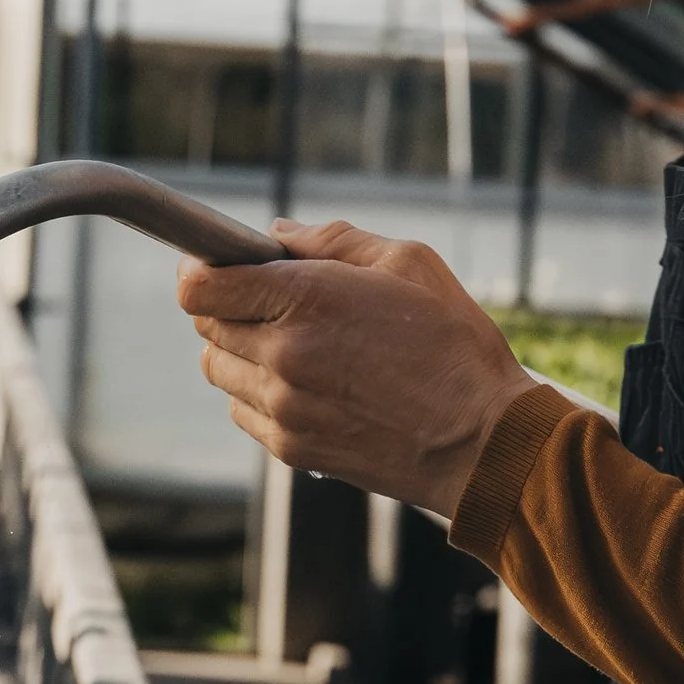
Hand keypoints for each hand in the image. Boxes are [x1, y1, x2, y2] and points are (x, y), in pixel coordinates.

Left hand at [176, 219, 535, 520]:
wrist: (483, 441)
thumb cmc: (456, 345)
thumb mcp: (410, 264)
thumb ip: (334, 239)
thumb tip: (277, 235)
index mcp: (308, 297)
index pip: (199, 287)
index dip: (199, 272)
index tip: (216, 267)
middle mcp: (285, 353)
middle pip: (206, 325)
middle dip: (230, 307)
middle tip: (273, 304)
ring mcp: (284, 406)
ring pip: (218, 369)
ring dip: (241, 352)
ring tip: (293, 347)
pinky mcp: (291, 448)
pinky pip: (242, 410)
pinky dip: (259, 393)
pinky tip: (306, 385)